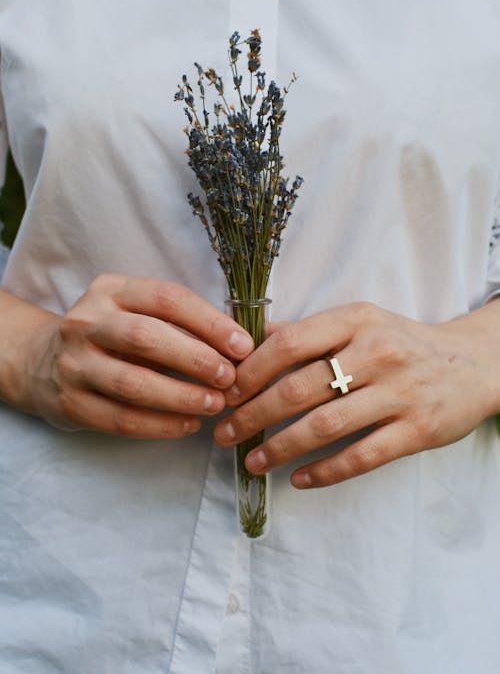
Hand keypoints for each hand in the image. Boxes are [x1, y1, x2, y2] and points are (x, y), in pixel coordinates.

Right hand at [18, 274, 253, 436]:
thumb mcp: (134, 313)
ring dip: (181, 396)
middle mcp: (86, 322)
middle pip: (146, 337)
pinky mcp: (70, 402)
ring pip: (132, 383)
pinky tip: (188, 425)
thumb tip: (239, 345)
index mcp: (110, 290)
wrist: (41, 361)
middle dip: (196, 358)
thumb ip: (178, 323)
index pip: (166, 298)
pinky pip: (120, 419)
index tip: (243, 345)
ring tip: (215, 404)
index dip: (209, 322)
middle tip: (230, 378)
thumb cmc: (109, 336)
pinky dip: (160, 425)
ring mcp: (73, 363)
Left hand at [214, 302, 499, 487]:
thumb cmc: (402, 342)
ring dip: (281, 448)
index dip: (251, 371)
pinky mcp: (417, 430)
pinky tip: (298, 479)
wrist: (472, 363)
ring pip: (326, 426)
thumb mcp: (360, 321)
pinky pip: (362, 456)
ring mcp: (399, 393)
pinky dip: (325, 471)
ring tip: (252, 462)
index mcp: (356, 320)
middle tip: (225, 433)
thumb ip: (309, 330)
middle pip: (300, 388)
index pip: (290, 344)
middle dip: (254, 415)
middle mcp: (377, 353)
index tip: (226, 393)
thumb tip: (254, 336)